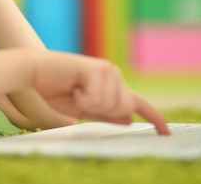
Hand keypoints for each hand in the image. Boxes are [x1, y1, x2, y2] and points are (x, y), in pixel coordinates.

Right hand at [29, 51, 169, 134]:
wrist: (33, 74)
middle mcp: (114, 75)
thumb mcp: (83, 108)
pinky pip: (97, 98)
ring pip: (111, 104)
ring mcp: (106, 69)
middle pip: (124, 108)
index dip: (155, 119)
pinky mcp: (96, 68)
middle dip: (101, 111)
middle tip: (79, 98)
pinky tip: (72, 85)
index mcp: (113, 86)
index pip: (139, 104)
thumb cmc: (55, 91)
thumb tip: (130, 118)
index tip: (166, 133)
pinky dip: (82, 98)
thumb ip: (105, 113)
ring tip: (74, 90)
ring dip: (88, 104)